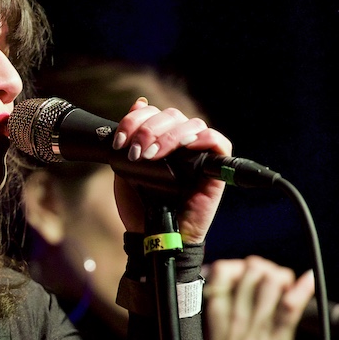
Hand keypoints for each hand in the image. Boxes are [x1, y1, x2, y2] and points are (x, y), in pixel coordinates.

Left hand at [111, 97, 230, 242]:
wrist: (149, 235)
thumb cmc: (139, 205)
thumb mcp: (126, 167)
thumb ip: (132, 139)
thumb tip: (138, 104)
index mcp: (159, 141)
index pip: (154, 114)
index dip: (135, 120)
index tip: (119, 141)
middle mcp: (180, 145)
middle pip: (172, 116)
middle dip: (149, 130)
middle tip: (135, 152)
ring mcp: (198, 156)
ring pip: (192, 124)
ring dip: (169, 136)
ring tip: (150, 156)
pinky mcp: (215, 171)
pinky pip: (219, 143)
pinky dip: (204, 138)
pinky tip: (186, 147)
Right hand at [204, 256, 315, 339]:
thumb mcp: (208, 330)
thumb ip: (217, 305)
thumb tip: (225, 284)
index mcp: (215, 308)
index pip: (225, 268)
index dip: (241, 267)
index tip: (249, 277)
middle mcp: (235, 310)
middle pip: (254, 268)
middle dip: (266, 271)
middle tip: (272, 285)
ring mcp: (256, 321)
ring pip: (272, 279)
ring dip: (282, 279)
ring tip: (285, 291)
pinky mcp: (276, 336)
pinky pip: (290, 305)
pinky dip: (303, 288)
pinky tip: (307, 281)